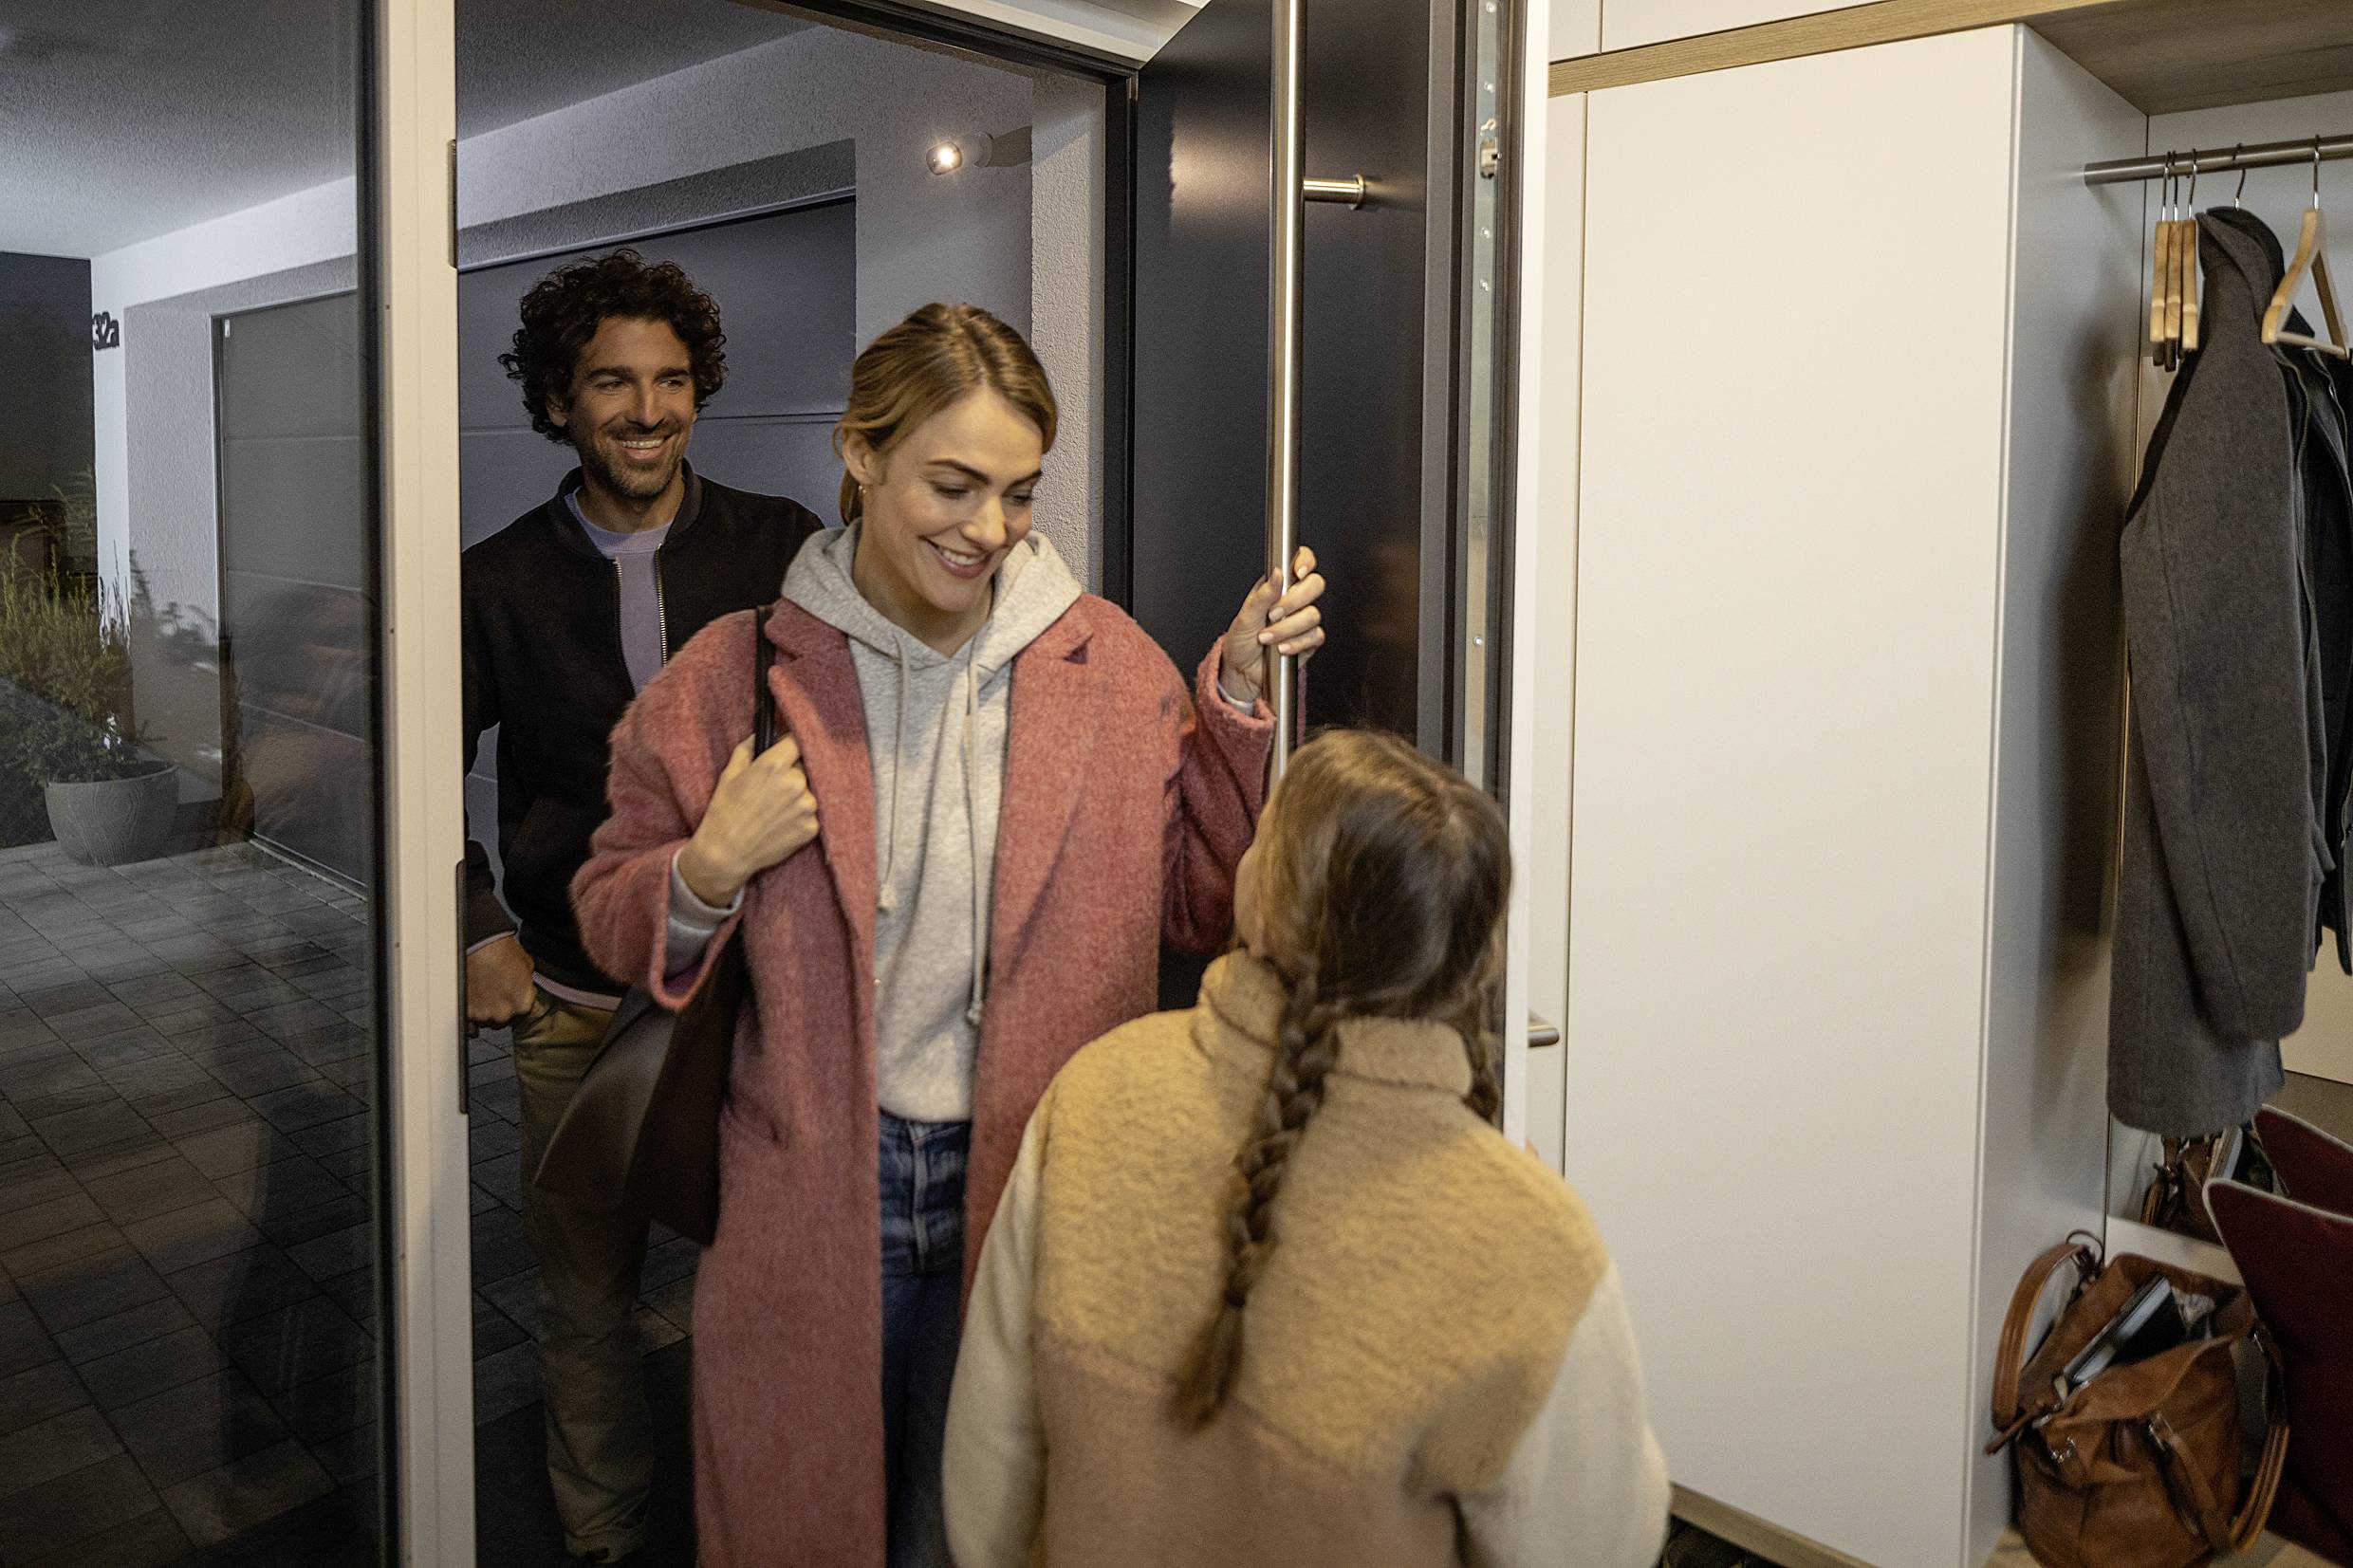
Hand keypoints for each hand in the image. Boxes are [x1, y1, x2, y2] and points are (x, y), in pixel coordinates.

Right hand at [465, 934, 536, 1027]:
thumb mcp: (526, 964)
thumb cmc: (500, 950)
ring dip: (484, 1008)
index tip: (511, 994)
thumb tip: (523, 983)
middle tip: (494, 990)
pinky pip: (469, 1018)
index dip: (516, 1000)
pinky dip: (470, 1011)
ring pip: (485, 1019)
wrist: (477, 945)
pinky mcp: (466, 1010)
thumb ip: (526, 982)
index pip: (523, 1011)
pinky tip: (471, 998)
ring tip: (481, 990)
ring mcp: (483, 1013)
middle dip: (500, 1007)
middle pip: (503, 1018)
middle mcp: (503, 1012)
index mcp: (522, 1003)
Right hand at [678, 735, 819, 905]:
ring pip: (808, 791)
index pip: (797, 741)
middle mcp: (796, 783)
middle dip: (791, 773)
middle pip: (803, 767)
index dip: (790, 745)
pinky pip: (810, 813)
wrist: (727, 853)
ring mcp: (807, 806)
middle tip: (772, 789)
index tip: (787, 749)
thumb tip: (760, 734)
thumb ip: (748, 748)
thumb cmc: (724, 812)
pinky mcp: (812, 827)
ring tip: (774, 809)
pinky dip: (799, 815)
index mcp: (775, 765)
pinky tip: (780, 823)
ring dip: (797, 795)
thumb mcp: (729, 774)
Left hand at [1219, 546, 1325, 707]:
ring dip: (1287, 628)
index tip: (1297, 573)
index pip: (1301, 562)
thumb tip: (1277, 573)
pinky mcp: (1310, 640)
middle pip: (1315, 585)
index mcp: (1278, 586)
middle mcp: (1294, 600)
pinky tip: (1281, 648)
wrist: (1243, 671)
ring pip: (1313, 614)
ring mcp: (1303, 620)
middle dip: (1293, 601)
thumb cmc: (1241, 641)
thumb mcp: (1244, 617)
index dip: (1305, 562)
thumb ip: (1262, 595)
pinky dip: (1296, 643)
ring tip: (1267, 637)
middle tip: (1273, 614)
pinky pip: (1315, 636)